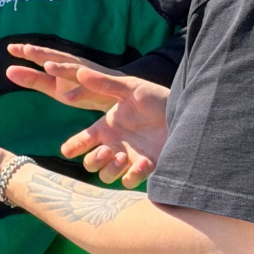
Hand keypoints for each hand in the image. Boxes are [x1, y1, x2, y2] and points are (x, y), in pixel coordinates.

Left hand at [7, 43, 118, 110]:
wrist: (113, 96)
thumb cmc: (80, 87)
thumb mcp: (53, 86)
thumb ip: (32, 79)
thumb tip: (7, 71)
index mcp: (62, 64)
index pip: (43, 56)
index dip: (28, 51)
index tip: (10, 47)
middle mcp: (75, 66)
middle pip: (58, 58)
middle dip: (44, 54)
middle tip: (27, 49)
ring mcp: (88, 77)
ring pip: (74, 71)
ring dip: (62, 68)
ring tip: (48, 66)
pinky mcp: (99, 90)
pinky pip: (88, 91)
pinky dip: (80, 93)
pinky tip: (70, 97)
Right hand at [7, 44, 169, 188]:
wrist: (185, 111)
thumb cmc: (157, 98)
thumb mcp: (130, 88)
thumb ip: (105, 84)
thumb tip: (80, 72)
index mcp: (107, 127)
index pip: (82, 140)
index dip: (72, 146)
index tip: (67, 150)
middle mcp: (115, 144)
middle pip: (90, 163)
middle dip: (94, 160)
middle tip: (107, 151)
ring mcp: (130, 158)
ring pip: (107, 175)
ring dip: (111, 169)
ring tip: (123, 156)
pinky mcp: (147, 168)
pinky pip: (130, 180)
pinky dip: (133, 175)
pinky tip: (145, 161)